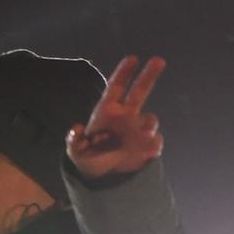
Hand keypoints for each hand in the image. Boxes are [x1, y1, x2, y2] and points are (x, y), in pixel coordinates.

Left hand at [66, 55, 166, 179]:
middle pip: (140, 90)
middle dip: (149, 74)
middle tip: (159, 60)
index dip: (124, 72)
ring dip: (149, 124)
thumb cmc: (88, 157)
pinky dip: (154, 144)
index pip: (117, 87)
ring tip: (144, 133)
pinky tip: (146, 152)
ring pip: (151, 119)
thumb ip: (74, 140)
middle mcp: (126, 116)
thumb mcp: (76, 151)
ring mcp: (138, 129)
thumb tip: (77, 128)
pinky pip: (156, 140)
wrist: (106, 174)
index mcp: (108, 111)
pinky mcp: (148, 145)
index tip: (133, 58)